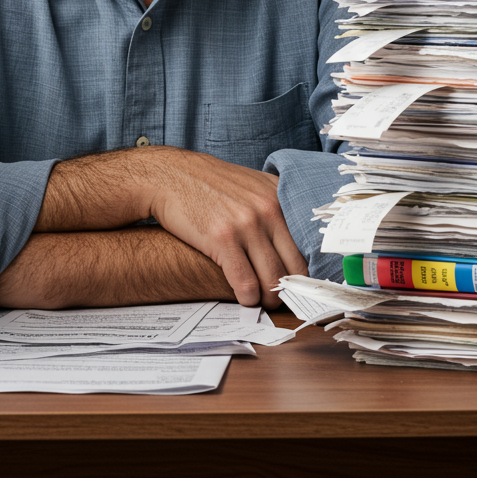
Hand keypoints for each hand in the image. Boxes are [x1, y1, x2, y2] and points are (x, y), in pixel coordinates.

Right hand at [148, 148, 306, 307]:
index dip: (305, 268)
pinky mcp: (222, 239)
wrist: (170, 175)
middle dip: (289, 289)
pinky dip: (248, 298)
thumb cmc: (209, 183)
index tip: (300, 282)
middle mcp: (268, 209)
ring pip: (272, 279)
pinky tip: (244, 299)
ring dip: (269, 299)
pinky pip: (245, 282)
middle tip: (281, 298)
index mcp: (279, 196)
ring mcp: (246, 224)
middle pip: (294, 266)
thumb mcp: (250, 184)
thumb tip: (293, 237)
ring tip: (262, 302)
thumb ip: (273, 205)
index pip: (306, 243)